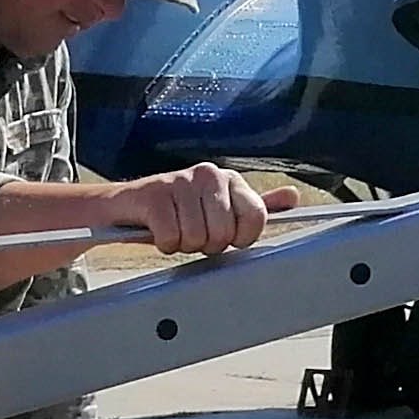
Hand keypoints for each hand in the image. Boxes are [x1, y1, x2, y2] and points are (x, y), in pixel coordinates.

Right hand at [114, 163, 298, 257]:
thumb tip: (293, 197)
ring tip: (173, 230)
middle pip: (224, 234)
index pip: (256, 217)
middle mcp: (209, 174)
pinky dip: (163, 242)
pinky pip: (170, 236)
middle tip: (191, 233)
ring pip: (196, 237)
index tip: (224, 237)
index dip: (239, 239)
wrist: (125, 207)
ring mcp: (180, 181)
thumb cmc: (177, 213)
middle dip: (206, 244)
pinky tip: (157, 230)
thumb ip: (256, 207)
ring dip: (182, 244)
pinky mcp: (154, 194)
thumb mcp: (220, 210)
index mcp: (230, 179)